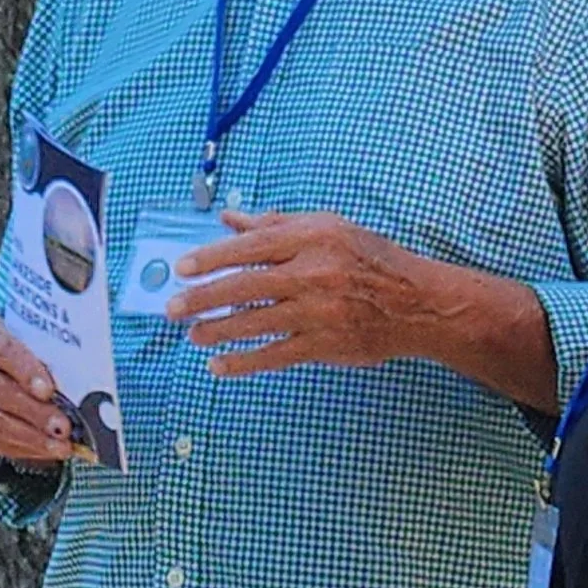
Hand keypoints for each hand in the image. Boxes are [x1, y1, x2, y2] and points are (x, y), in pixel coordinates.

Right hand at [0, 308, 72, 467]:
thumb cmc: (27, 352)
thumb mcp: (36, 342)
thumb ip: (52, 354)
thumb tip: (91, 381)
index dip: (24, 370)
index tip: (49, 390)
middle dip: (34, 411)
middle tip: (64, 427)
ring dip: (30, 437)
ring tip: (61, 446)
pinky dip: (21, 448)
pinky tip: (45, 449)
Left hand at [168, 205, 423, 375]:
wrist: (416, 303)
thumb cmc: (370, 259)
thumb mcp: (328, 228)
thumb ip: (276, 225)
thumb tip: (230, 221)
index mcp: (312, 238)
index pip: (251, 245)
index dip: (212, 257)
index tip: (182, 267)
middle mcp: (313, 272)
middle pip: (245, 284)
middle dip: (203, 298)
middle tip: (172, 308)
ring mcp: (318, 311)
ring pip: (255, 322)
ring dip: (218, 330)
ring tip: (192, 335)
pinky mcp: (324, 344)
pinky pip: (275, 354)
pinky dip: (244, 361)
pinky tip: (219, 365)